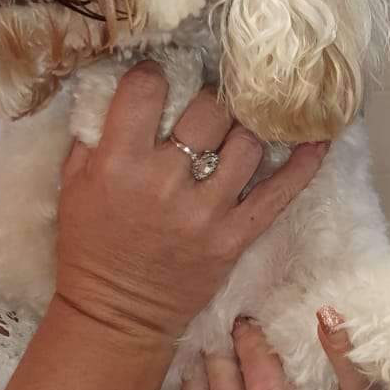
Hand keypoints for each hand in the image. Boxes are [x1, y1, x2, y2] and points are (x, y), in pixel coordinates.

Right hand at [53, 64, 326, 344]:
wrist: (116, 314)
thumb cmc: (90, 246)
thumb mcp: (72, 185)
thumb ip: (94, 135)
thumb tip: (120, 87)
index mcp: (119, 163)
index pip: (147, 90)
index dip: (154, 75)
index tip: (159, 79)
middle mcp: (166, 182)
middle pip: (209, 110)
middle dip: (210, 99)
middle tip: (207, 106)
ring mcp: (206, 211)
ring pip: (246, 143)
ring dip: (245, 128)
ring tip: (239, 126)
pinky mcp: (234, 236)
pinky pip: (279, 193)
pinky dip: (302, 164)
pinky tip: (317, 140)